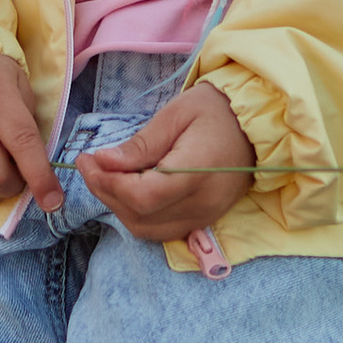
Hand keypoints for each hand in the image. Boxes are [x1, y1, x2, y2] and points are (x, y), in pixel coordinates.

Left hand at [77, 82, 253, 246]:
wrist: (253, 126)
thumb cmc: (215, 111)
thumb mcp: (176, 115)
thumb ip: (140, 145)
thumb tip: (103, 162)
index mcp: (198, 172)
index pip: (143, 195)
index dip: (109, 183)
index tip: (88, 160)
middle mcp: (203, 203)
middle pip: (140, 216)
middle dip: (106, 192)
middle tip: (89, 165)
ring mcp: (205, 217)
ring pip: (147, 229)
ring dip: (118, 207)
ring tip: (104, 176)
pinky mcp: (204, 221)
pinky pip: (161, 230)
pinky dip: (137, 215)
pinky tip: (128, 191)